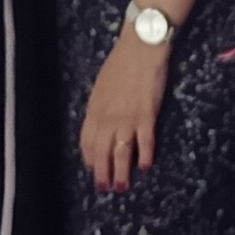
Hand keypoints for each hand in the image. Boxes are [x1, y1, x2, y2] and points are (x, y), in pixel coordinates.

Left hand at [80, 23, 171, 188]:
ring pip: (121, 152)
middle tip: (105, 188)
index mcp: (95, 109)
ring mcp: (128, 117)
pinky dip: (145, 156)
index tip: (93, 169)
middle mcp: (108, 117)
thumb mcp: (102, 86)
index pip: (87, 141)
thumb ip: (100, 107)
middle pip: (102, 151)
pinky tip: (145, 166)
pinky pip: (145, 141)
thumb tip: (100, 122)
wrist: (140, 47)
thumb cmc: (121, 63)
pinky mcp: (147, 114)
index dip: (90, 158)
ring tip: (122, 186)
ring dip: (121, 171)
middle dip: (102, 172)